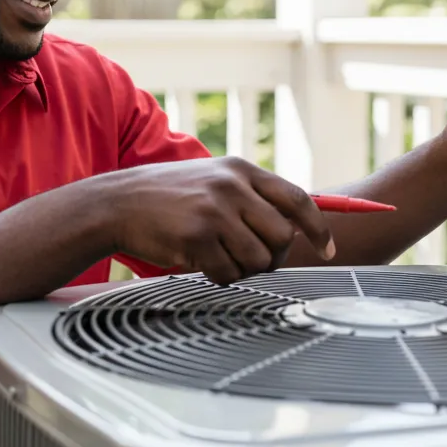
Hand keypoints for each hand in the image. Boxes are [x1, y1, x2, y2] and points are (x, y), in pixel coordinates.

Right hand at [103, 156, 335, 283]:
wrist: (117, 203)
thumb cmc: (168, 197)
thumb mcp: (213, 179)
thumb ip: (250, 195)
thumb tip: (294, 225)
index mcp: (241, 170)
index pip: (297, 199)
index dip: (319, 227)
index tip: (329, 248)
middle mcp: (232, 186)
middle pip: (282, 236)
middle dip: (272, 255)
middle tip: (249, 258)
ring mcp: (215, 211)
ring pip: (259, 259)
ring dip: (242, 268)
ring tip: (217, 256)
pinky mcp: (197, 236)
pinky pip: (228, 273)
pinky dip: (218, 276)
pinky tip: (199, 261)